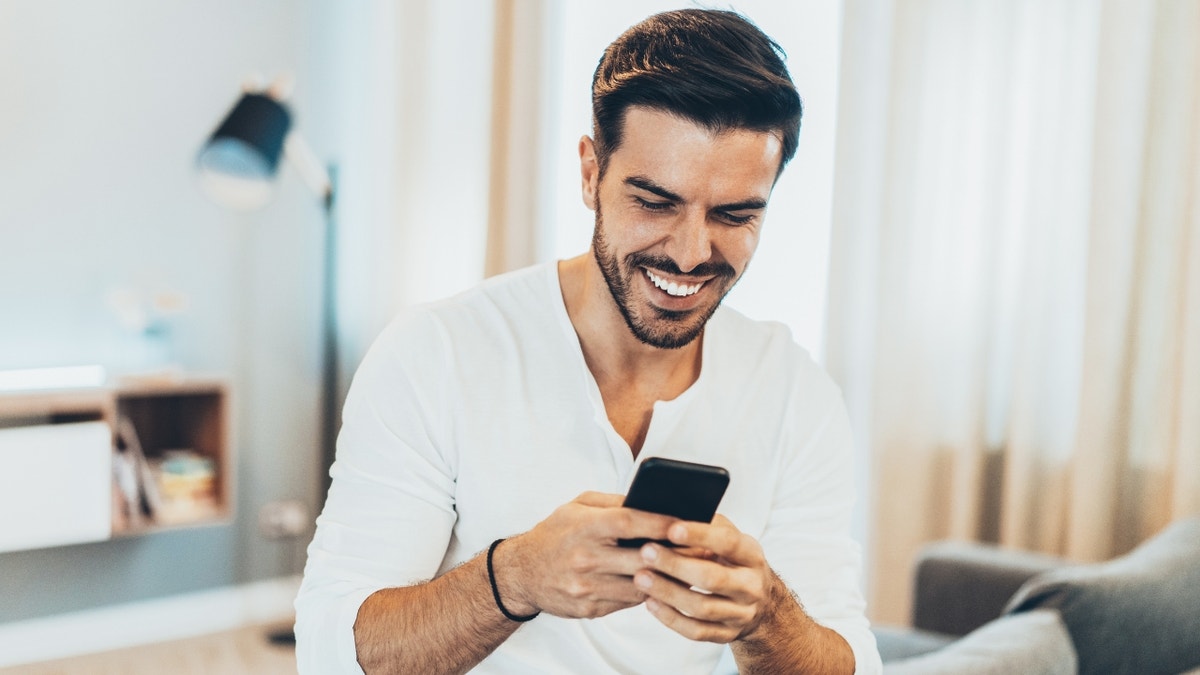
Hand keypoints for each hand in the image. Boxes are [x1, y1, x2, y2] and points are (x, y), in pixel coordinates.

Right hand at [495, 492, 679, 618]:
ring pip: (641, 585)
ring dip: (665, 577)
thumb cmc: (555, 533)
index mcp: (584, 527)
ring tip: (687, 568)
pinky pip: (629, 601)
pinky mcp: (590, 608)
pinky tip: (660, 582)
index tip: (686, 521)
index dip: (661, 522)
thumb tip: (649, 500)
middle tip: (700, 548)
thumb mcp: (577, 506)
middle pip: (641, 558)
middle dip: (674, 553)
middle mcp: (585, 558)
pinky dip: (647, 591)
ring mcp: (587, 587)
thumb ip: (613, 502)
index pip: (630, 522)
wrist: (522, 574)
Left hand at [632, 515, 773, 642]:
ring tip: (640, 578)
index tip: (670, 528)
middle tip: (645, 552)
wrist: (762, 602)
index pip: (728, 543)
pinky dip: (671, 618)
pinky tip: (650, 603)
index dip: (699, 535)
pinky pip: (697, 631)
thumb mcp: (730, 538)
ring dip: (668, 592)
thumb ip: (708, 525)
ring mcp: (741, 614)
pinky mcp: (727, 635)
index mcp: (752, 555)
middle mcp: (751, 586)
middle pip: (713, 578)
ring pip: (702, 608)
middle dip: (676, 565)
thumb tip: (669, 510)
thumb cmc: (733, 560)